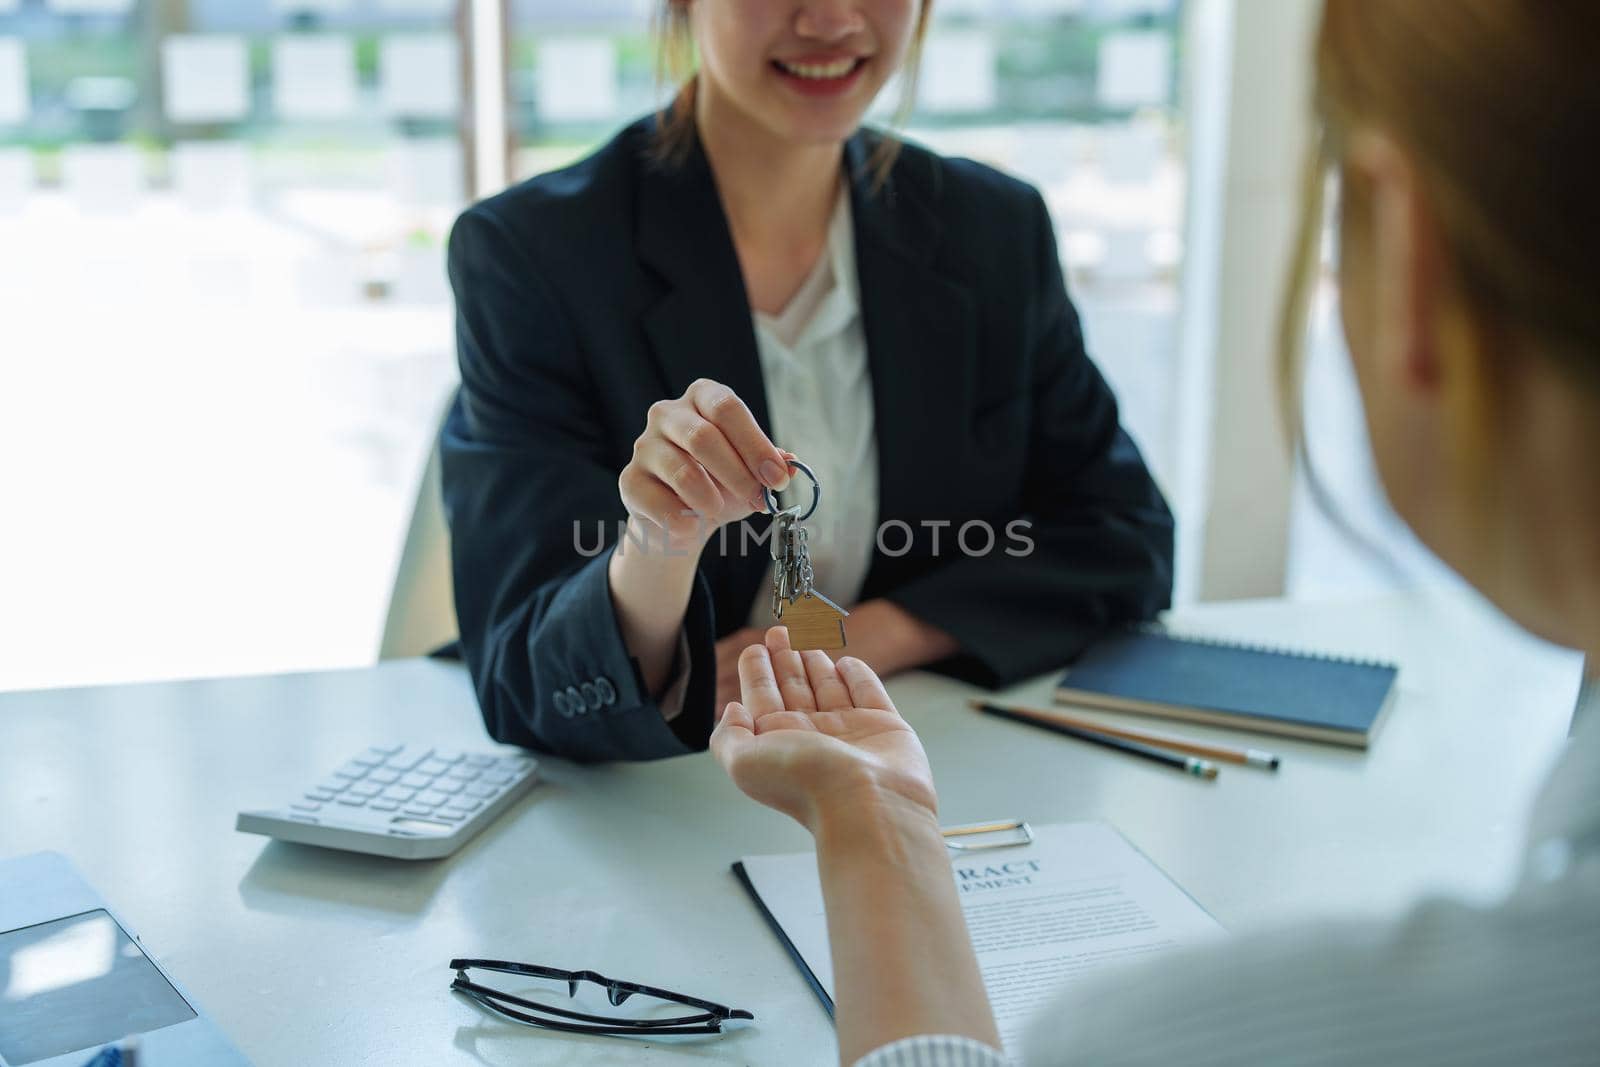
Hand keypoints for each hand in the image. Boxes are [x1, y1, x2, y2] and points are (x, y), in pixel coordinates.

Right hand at [617, 378, 790, 553]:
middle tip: (759, 501)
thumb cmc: (721, 485)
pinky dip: (684, 520)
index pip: (727, 408)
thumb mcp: (752, 472)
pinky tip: (693, 525)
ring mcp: (644, 445)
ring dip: (711, 499)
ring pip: (682, 472)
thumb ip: (771, 464)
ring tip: (719, 511)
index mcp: (702, 397)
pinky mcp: (630, 480)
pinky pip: (660, 503)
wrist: (684, 520)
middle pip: (702, 436)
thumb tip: (791, 464)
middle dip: (738, 474)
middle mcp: (668, 413)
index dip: (755, 445)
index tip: (777, 478)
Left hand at [711, 627, 937, 832]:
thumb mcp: (743, 762)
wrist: (867, 804)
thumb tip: (731, 709)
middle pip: (794, 688)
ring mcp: (848, 730)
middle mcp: (811, 736)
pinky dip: (857, 674)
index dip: (756, 671)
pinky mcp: (884, 726)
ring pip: (828, 687)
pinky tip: (846, 661)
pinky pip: (868, 691)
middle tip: (778, 631)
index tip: (754, 647)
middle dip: (784, 658)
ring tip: (806, 640)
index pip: (762, 697)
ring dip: (815, 662)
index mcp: (778, 741)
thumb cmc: (806, 784)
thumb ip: (727, 736)